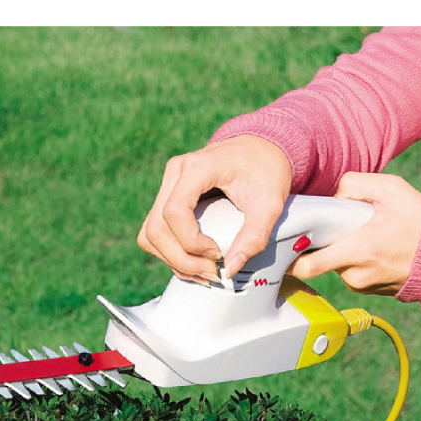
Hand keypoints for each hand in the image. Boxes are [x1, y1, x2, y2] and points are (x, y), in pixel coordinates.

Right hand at [137, 135, 291, 284]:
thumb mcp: (270, 203)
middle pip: (156, 228)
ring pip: (150, 234)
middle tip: (212, 272)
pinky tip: (194, 262)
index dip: (191, 241)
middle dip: (180, 258)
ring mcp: (167, 186)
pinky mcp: (167, 198)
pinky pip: (155, 233)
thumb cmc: (266, 169)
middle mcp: (174, 174)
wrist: (259, 148)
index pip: (175, 212)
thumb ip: (255, 236)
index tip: (218, 253)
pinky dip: (170, 254)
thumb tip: (231, 270)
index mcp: (197, 167)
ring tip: (203, 271)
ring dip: (172, 260)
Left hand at [289, 172, 420, 294]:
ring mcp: (358, 284)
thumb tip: (331, 194)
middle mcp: (353, 273)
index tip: (279, 245)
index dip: (289, 256)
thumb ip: (355, 184)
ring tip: (357, 234)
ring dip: (336, 248)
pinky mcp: (364, 288)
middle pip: (316, 260)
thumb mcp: (393, 189)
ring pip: (332, 263)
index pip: (307, 265)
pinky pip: (346, 270)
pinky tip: (367, 246)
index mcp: (356, 251)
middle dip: (314, 245)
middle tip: (319, 229)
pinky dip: (349, 257)